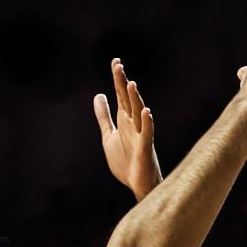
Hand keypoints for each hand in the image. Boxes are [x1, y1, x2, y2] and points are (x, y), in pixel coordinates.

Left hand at [93, 59, 160, 201]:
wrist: (138, 184)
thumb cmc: (126, 161)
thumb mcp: (109, 135)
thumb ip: (104, 116)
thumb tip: (98, 95)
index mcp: (125, 120)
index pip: (121, 96)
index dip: (117, 80)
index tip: (115, 62)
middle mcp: (134, 124)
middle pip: (128, 100)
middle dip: (122, 84)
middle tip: (118, 66)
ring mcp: (141, 135)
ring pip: (138, 113)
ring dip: (135, 99)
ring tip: (131, 84)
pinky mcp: (145, 148)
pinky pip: (147, 133)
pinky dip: (146, 123)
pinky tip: (145, 112)